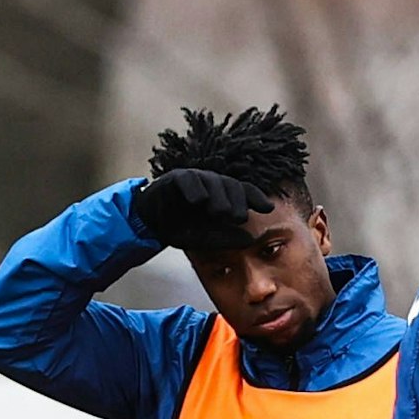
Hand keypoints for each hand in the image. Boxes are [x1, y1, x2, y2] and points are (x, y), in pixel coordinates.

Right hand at [135, 168, 273, 246]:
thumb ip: (226, 238)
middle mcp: (213, 185)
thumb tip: (250, 240)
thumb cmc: (181, 228)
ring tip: (219, 213)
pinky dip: (195, 189)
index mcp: (224, 197)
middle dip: (237, 202)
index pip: (244, 192)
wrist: (151, 224)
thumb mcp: (205, 238)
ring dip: (219, 197)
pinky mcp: (176, 178)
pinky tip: (198, 201)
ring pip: (214, 181)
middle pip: (232, 186)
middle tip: (237, 218)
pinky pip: (189, 179)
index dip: (256, 198)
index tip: (268, 209)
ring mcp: (195, 179)